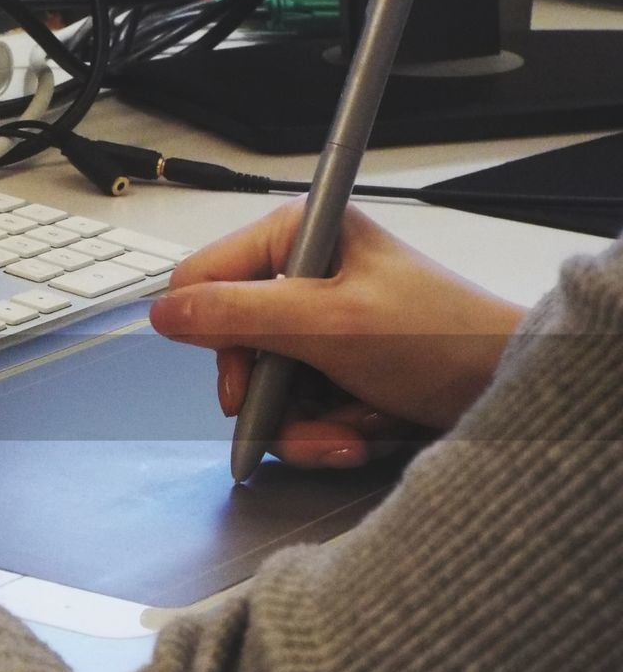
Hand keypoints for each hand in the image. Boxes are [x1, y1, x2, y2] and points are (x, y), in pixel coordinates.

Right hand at [150, 199, 525, 468]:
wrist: (507, 390)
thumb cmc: (443, 338)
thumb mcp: (328, 322)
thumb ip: (238, 315)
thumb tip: (164, 313)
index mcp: (297, 237)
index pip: (204, 279)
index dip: (212, 334)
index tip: (242, 378)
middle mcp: (301, 278)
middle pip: (231, 347)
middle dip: (268, 396)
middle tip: (297, 412)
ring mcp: (317, 326)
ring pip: (262, 389)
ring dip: (301, 425)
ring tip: (348, 430)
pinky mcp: (332, 368)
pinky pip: (294, 410)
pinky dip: (323, 433)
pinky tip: (360, 432)